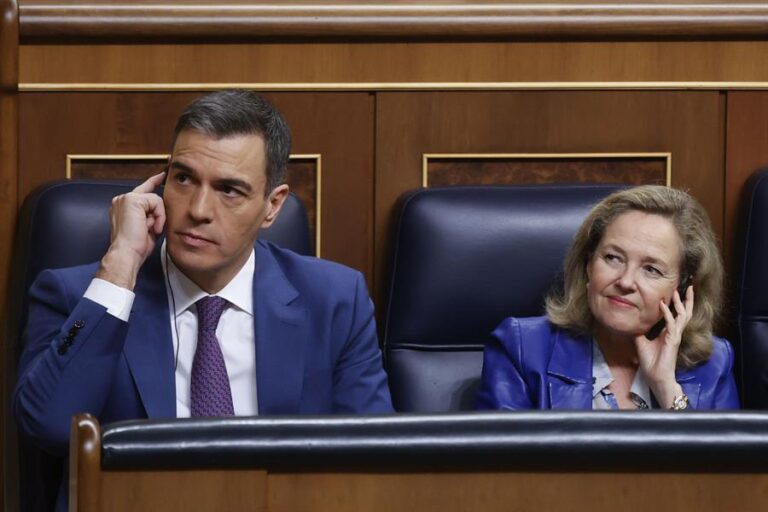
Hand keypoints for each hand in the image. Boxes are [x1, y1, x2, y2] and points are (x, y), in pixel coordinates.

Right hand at [96, 172, 165, 289]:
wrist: (127, 253)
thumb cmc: (136, 246)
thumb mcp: (147, 228)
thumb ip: (151, 216)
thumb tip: (161, 212)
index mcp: (123, 206)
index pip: (141, 191)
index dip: (152, 182)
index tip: (161, 176)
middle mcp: (121, 199)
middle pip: (151, 195)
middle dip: (158, 212)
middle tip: (153, 226)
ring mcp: (125, 198)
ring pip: (155, 200)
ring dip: (159, 217)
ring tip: (151, 229)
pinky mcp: (132, 200)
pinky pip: (156, 202)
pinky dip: (159, 216)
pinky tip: (152, 226)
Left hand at [633, 285, 693, 407]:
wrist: (656, 377)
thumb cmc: (652, 363)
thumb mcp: (641, 343)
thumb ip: (640, 333)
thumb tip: (633, 324)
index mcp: (668, 333)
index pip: (675, 315)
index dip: (676, 304)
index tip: (675, 292)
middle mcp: (674, 333)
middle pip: (684, 313)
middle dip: (687, 300)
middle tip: (690, 287)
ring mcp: (675, 336)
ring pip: (682, 316)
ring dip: (680, 303)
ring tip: (680, 291)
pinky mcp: (672, 341)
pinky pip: (671, 324)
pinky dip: (667, 314)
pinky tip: (663, 305)